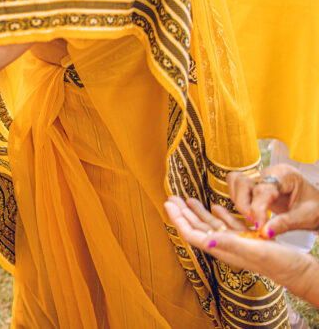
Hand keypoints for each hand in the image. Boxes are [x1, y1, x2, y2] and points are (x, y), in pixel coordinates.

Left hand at [164, 196, 316, 294]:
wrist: (300, 270)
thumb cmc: (279, 263)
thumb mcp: (254, 251)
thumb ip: (231, 244)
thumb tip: (207, 240)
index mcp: (223, 249)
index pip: (193, 234)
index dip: (179, 219)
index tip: (167, 204)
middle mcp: (226, 246)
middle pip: (198, 228)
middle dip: (183, 213)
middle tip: (170, 197)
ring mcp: (237, 242)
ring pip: (212, 225)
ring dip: (198, 212)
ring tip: (186, 199)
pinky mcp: (249, 239)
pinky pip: (229, 225)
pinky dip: (220, 215)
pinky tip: (215, 206)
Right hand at [227, 164, 318, 237]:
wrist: (317, 206)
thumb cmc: (315, 208)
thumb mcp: (305, 217)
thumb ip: (284, 223)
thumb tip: (264, 233)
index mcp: (285, 174)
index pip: (262, 189)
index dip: (257, 209)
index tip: (258, 226)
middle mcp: (269, 172)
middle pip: (242, 180)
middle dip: (242, 202)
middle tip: (252, 222)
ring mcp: (260, 177)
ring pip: (236, 182)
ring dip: (238, 201)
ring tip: (251, 218)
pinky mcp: (255, 185)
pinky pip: (238, 188)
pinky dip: (238, 201)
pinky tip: (250, 214)